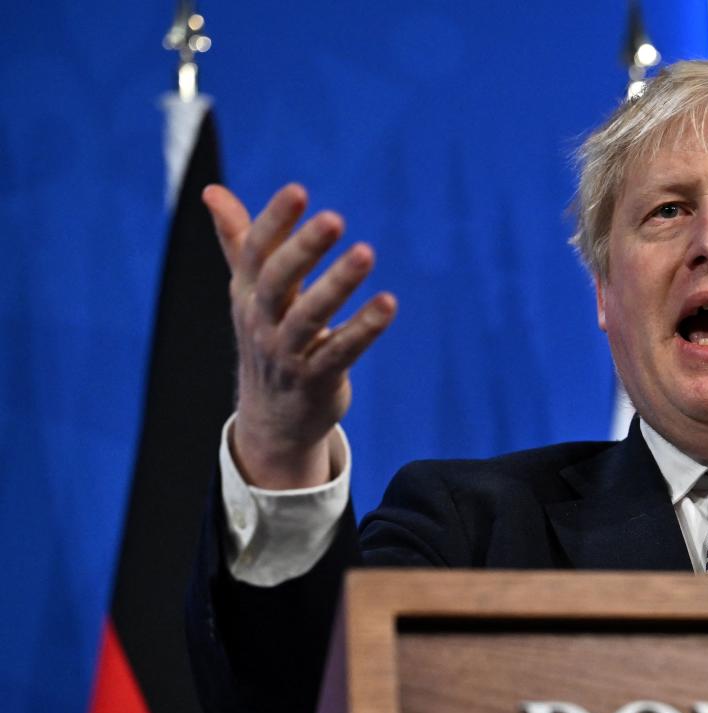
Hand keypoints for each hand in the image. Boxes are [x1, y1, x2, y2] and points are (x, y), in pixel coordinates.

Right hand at [203, 183, 396, 488]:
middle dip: (304, 249)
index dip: (274, 221)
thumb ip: (239, 241)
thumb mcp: (249, 292)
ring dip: (337, 284)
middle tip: (334, 218)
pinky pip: (340, 352)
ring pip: (308, 317)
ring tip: (366, 253)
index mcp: (247, 293)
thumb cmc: (267, 339)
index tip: (298, 190)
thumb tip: (210, 190)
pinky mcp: (316, 380)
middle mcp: (261, 321)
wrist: (272, 419)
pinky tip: (388, 304)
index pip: (255, 252)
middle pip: (278, 280)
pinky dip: (363, 329)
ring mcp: (286, 354)